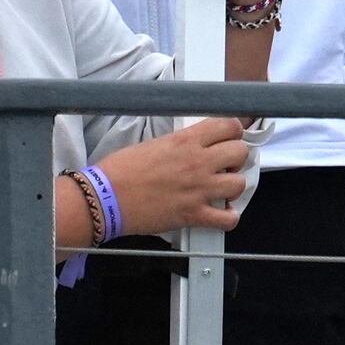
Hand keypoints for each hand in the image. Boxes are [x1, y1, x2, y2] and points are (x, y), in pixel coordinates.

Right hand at [82, 118, 256, 241]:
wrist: (104, 199)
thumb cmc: (120, 170)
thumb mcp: (155, 144)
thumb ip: (181, 143)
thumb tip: (195, 146)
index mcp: (187, 140)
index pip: (230, 125)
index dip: (233, 132)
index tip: (228, 139)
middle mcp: (198, 162)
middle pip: (241, 152)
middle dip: (236, 158)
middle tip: (224, 165)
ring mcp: (198, 190)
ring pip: (240, 184)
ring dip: (233, 186)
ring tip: (221, 189)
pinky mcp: (192, 215)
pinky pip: (228, 219)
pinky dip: (229, 218)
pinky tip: (221, 214)